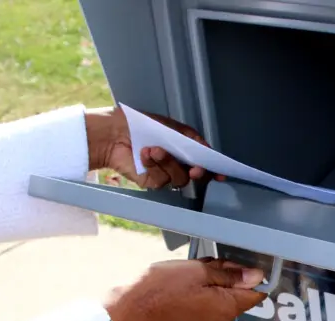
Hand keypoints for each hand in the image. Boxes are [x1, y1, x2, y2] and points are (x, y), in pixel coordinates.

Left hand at [84, 106, 227, 189]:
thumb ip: (191, 137)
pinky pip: (161, 179)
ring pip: (180, 178)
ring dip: (169, 163)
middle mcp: (177, 164)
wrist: (113, 132)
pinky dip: (154, 165)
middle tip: (196, 168)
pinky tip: (145, 154)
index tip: (220, 174)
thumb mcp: (171, 126)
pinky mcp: (151, 181)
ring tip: (155, 149)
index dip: (214, 170)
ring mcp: (165, 174)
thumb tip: (206, 147)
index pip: (203, 162)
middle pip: (196, 176)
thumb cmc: (140, 125)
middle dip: (198, 172)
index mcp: (184, 150)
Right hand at [104, 259, 266, 320]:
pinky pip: (208, 300)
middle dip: (226, 275)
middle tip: (204, 265)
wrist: (131, 307)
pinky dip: (201, 287)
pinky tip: (184, 280)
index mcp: (227, 309)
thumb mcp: (200, 271)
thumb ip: (231, 274)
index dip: (249, 275)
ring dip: (211, 279)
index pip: (256, 293)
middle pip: (238, 292)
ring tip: (190, 272)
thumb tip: (256, 277)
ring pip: (222, 294)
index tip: (233, 263)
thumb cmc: (161, 288)